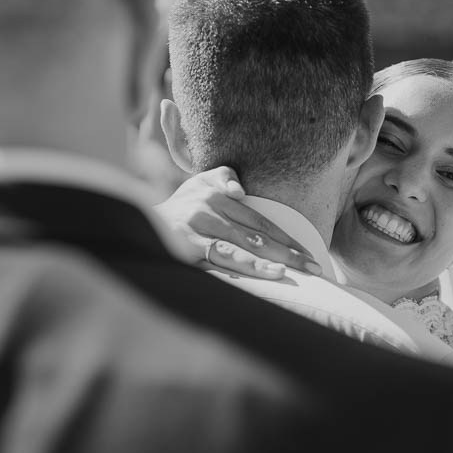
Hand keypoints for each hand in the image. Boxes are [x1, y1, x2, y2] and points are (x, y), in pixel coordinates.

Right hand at [153, 167, 322, 278]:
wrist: (139, 223)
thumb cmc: (181, 205)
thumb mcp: (199, 181)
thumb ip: (223, 176)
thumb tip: (239, 189)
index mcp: (217, 196)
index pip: (260, 220)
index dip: (286, 237)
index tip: (309, 252)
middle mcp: (208, 211)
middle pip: (256, 235)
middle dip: (287, 252)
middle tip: (314, 266)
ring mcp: (197, 232)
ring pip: (239, 249)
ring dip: (266, 261)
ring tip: (291, 271)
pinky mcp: (186, 251)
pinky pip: (220, 262)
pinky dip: (244, 269)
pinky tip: (264, 276)